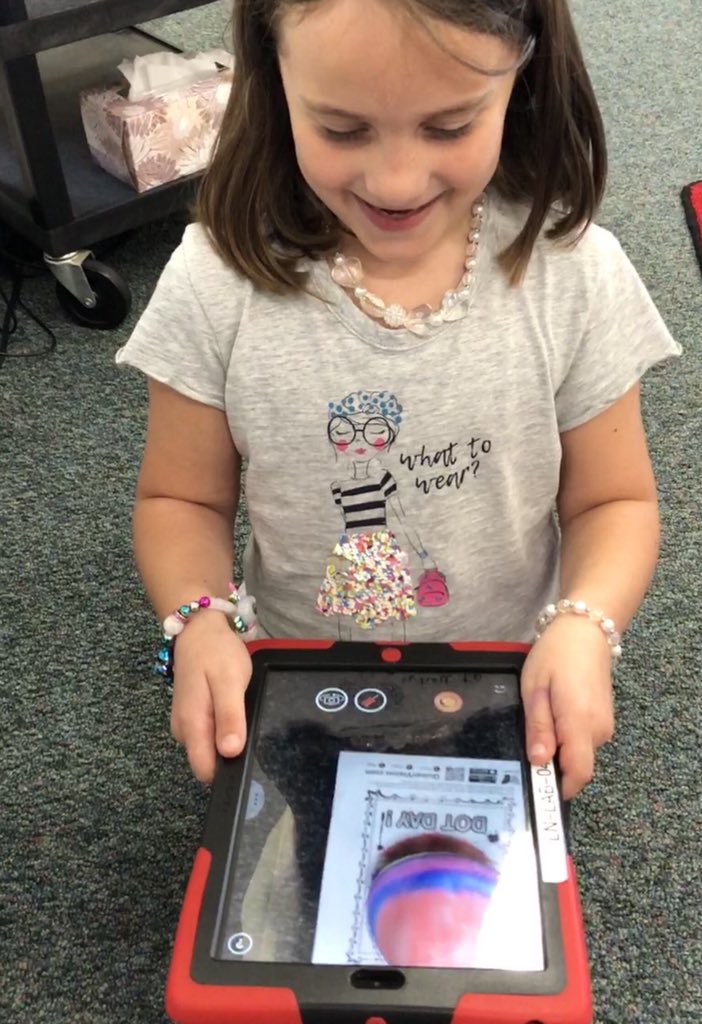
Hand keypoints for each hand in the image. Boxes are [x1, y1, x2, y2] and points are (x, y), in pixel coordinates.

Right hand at [169, 611, 252, 782]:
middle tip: (248, 725)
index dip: (228, 771)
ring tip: (241, 713)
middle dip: (230, 753)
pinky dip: (222, 728)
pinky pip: (208, 735)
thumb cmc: (216, 653)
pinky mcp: (191, 716)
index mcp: (191, 725)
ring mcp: (185, 724)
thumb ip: (229, 717)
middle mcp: (183, 730)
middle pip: (209, 762)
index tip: (248, 759)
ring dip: (227, 739)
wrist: (199, 629)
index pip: (205, 771)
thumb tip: (230, 752)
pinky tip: (232, 710)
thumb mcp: (230, 682)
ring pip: (209, 749)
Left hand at [520, 614, 614, 799]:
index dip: (559, 788)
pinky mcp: (604, 718)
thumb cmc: (556, 654)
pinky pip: (584, 739)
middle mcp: (599, 730)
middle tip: (526, 745)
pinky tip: (552, 714)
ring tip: (538, 721)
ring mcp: (605, 724)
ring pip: (579, 752)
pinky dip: (567, 736)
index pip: (578, 773)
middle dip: (553, 765)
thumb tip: (539, 762)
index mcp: (580, 723)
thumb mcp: (535, 688)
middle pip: (577, 765)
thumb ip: (538, 727)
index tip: (537, 788)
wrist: (586, 630)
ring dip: (559, 747)